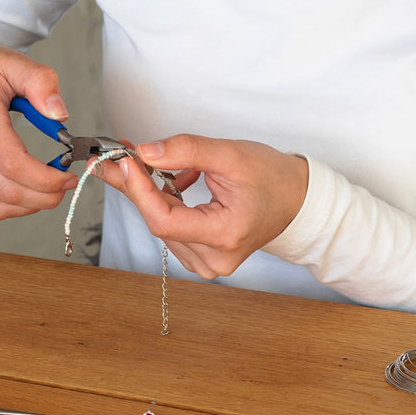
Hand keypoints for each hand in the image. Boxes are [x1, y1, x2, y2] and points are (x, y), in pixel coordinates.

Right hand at [0, 34, 76, 218]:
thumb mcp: (10, 61)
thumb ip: (41, 82)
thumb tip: (60, 115)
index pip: (14, 164)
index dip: (47, 179)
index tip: (68, 176)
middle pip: (7, 191)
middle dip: (45, 197)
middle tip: (64, 186)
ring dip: (28, 206)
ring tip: (47, 191)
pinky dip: (7, 206)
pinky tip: (23, 191)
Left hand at [97, 134, 308, 279]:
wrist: (296, 199)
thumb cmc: (272, 177)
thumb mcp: (231, 155)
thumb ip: (188, 151)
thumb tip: (145, 152)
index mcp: (225, 235)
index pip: (164, 220)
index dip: (139, 190)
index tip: (124, 161)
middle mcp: (214, 258)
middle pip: (158, 222)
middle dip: (137, 186)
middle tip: (119, 155)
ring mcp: (208, 262)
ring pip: (161, 225)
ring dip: (152, 192)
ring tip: (162, 164)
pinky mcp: (203, 257)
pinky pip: (171, 228)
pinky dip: (166, 202)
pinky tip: (179, 181)